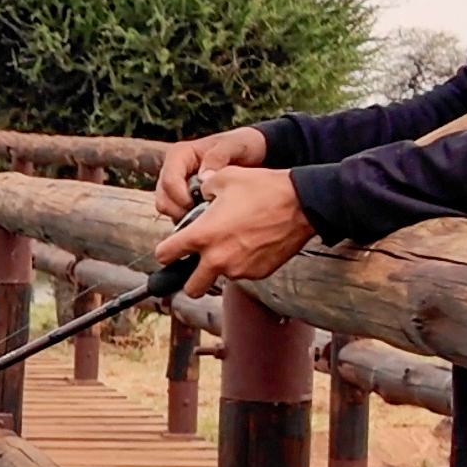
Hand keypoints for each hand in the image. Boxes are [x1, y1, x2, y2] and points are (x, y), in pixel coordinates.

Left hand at [152, 165, 314, 298]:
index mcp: (201, 235)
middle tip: (197, 264)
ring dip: (221, 267)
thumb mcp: (224, 178)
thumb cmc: (262, 188)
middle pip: (190, 288)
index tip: (171, 249)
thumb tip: (200, 194)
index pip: (165, 255)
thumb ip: (203, 189)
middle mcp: (217, 258)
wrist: (301, 204)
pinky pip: (243, 274)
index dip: (166, 251)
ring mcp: (239, 270)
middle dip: (189, 279)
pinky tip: (253, 244)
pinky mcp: (259, 273)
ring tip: (234, 243)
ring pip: (220, 278)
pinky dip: (243, 264)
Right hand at [153, 126, 265, 218]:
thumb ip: (219, 156)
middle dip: (180, 211)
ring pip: (166, 208)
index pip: (169, 181)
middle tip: (204, 217)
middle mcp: (173, 170)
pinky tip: (209, 218)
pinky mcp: (182, 199)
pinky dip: (189, 221)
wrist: (253, 153)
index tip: (202, 205)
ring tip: (207, 217)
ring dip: (183, 217)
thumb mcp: (235, 145)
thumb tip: (203, 177)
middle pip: (163, 198)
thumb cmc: (242, 146)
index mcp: (180, 154)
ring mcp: (176, 186)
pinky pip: (177, 214)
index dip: (181, 197)